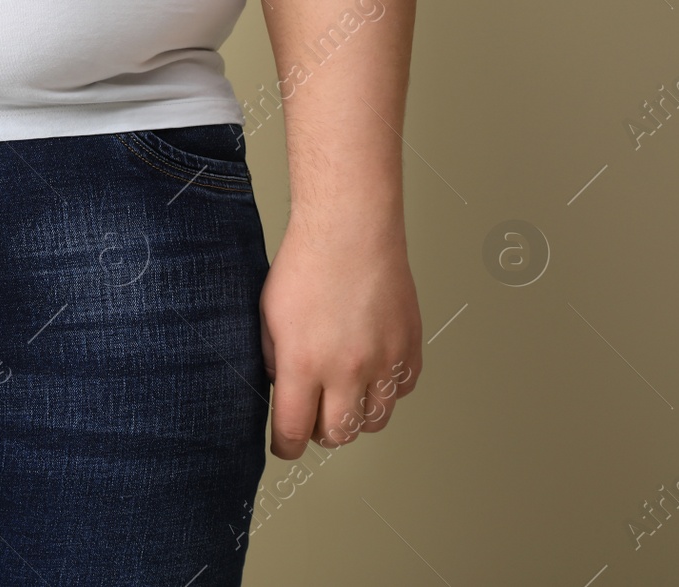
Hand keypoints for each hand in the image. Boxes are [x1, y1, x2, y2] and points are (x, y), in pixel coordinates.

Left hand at [260, 212, 421, 459]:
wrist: (350, 232)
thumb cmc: (306, 265)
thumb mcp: (268, 316)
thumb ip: (273, 359)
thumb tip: (282, 387)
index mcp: (304, 364)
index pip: (295, 431)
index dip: (286, 446)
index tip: (284, 445)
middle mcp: (347, 370)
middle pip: (339, 433)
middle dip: (321, 431)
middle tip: (313, 416)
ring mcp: (383, 361)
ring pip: (375, 420)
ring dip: (356, 415)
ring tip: (342, 393)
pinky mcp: (409, 348)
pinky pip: (402, 391)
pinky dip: (386, 390)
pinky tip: (370, 371)